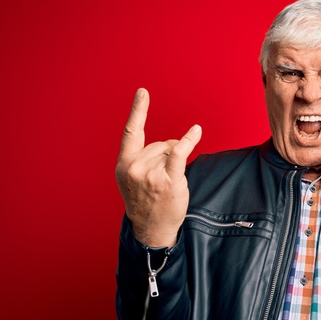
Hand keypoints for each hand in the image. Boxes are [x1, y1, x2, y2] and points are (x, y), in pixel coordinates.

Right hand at [115, 88, 201, 246]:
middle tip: (162, 180)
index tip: (143, 92)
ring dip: (175, 165)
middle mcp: (135, 167)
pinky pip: (180, 153)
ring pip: (172, 151)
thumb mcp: (134, 178)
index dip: (138, 110)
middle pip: (161, 144)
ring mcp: (151, 174)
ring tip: (167, 185)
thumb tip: (172, 143)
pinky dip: (189, 140)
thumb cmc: (146, 201)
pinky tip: (196, 131)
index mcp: (124, 164)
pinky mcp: (169, 180)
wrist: (152, 228)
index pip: (131, 131)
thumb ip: (144, 157)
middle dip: (167, 156)